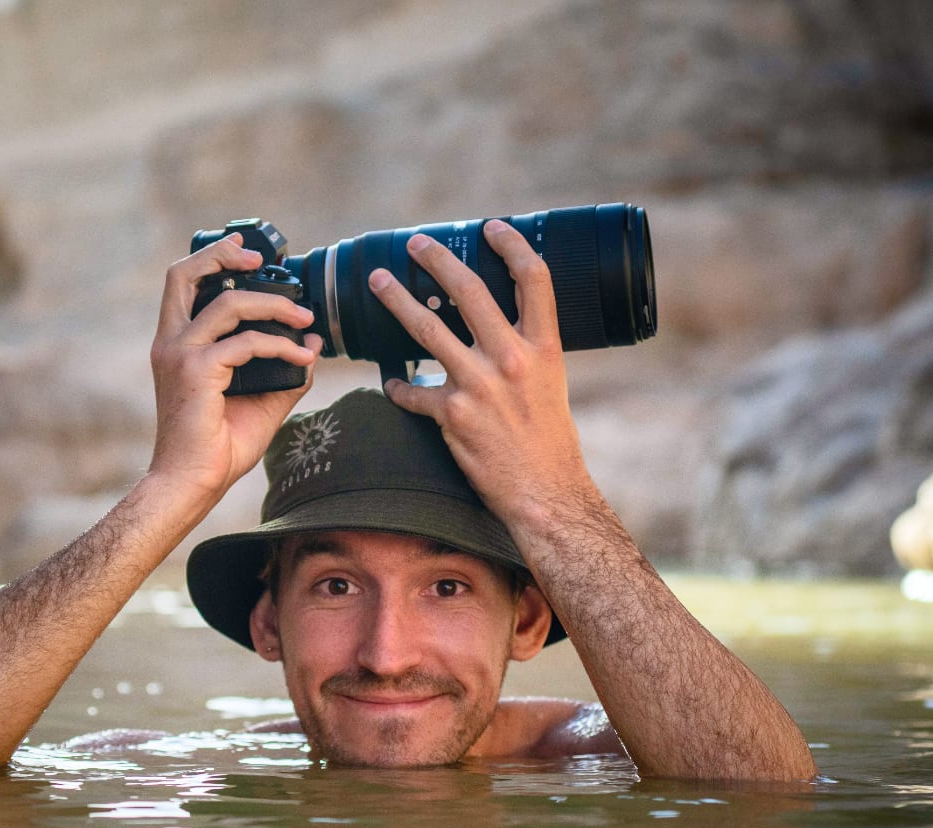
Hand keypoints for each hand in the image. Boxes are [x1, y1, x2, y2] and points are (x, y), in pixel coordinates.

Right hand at [148, 234, 322, 501]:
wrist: (192, 483)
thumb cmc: (217, 447)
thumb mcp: (261, 402)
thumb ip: (285, 370)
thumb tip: (314, 340)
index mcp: (177, 344)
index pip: (184, 284)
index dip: (213, 260)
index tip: (248, 257)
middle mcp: (171, 342)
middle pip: (184, 274)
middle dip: (223, 255)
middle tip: (260, 259)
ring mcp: (179, 354)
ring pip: (229, 304)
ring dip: (274, 305)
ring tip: (306, 317)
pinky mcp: (195, 370)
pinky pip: (246, 343)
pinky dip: (281, 346)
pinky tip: (303, 358)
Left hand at [371, 220, 591, 526]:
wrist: (544, 493)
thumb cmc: (550, 441)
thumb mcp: (552, 383)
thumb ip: (527, 351)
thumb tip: (499, 326)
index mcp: (544, 347)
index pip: (533, 278)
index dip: (511, 245)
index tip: (491, 228)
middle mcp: (511, 359)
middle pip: (468, 290)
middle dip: (436, 260)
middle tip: (415, 244)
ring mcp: (478, 385)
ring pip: (425, 327)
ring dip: (396, 300)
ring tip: (379, 283)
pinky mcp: (451, 414)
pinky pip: (413, 390)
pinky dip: (400, 386)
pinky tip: (394, 384)